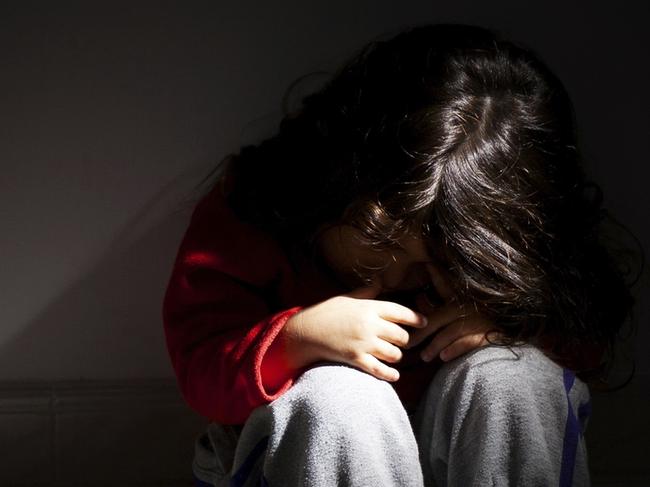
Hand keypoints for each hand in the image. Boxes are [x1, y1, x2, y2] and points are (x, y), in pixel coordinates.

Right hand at [282, 284, 427, 381]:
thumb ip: (366, 293)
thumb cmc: (326, 312)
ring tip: (392, 354)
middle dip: (404, 340)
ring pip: (394, 354)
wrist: (305, 331)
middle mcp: (369, 325)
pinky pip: (380, 370)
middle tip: (401, 341)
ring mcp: (363, 344)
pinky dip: (390, 374)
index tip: (424, 322)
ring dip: (396, 356)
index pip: (400, 312)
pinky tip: (394, 375)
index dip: (415, 318)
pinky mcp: (356, 359)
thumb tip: (379, 282)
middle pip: (401, 336)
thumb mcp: (346, 298)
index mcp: (368, 308)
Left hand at [405, 263, 496, 361]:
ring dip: (435, 346)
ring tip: (424, 357)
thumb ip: (441, 309)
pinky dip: (454, 349)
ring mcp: (478, 321)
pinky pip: (466, 341)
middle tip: (407, 344)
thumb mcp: (462, 312)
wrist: (512, 339)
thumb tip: (419, 299)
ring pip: (450, 332)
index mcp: (463, 299)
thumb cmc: (482, 326)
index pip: (445, 285)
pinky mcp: (487, 335)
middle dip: (421, 333)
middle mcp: (469, 308)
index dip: (436, 275)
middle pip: (438, 319)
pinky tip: (444, 357)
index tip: (427, 265)